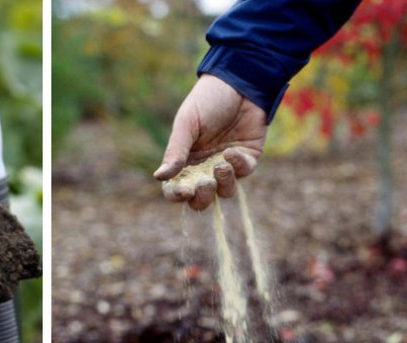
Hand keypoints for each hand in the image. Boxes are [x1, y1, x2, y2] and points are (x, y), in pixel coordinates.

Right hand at [153, 74, 267, 209]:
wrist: (239, 81)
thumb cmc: (207, 100)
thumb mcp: (187, 124)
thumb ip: (175, 151)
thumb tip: (159, 177)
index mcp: (185, 160)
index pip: (177, 188)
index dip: (178, 195)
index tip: (183, 191)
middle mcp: (205, 167)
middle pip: (202, 198)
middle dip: (203, 197)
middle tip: (204, 183)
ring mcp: (227, 164)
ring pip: (225, 191)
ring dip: (222, 183)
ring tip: (220, 166)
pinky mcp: (248, 157)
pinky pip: (244, 172)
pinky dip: (238, 166)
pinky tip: (232, 152)